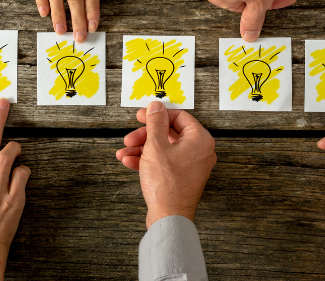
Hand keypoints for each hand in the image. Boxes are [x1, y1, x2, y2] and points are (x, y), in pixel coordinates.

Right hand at [115, 101, 215, 228]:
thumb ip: (155, 123)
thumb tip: (156, 106)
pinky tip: (129, 161)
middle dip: (145, 135)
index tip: (142, 115)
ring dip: (142, 148)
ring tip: (124, 151)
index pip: (179, 117)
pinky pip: (164, 162)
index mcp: (200, 140)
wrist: (168, 218)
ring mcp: (191, 165)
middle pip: (168, 133)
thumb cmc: (167, 185)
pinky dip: (147, 160)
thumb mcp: (156, 146)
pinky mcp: (182, 177)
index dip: (157, 115)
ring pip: (163, 148)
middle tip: (130, 137)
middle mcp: (199, 151)